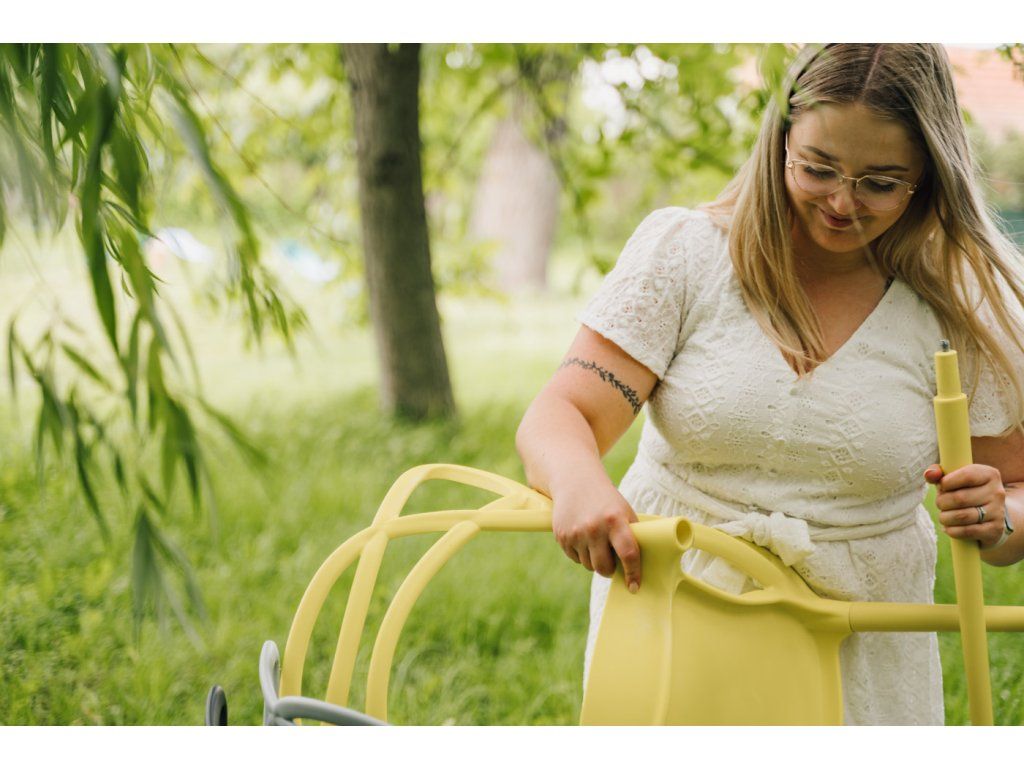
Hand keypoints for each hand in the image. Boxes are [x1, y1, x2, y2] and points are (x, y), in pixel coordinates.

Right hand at [551, 477, 642, 592]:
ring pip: (588, 565)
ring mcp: (576, 533)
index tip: (635, 587)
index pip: (628, 554)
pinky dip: (581, 554)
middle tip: (612, 564)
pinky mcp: (562, 536)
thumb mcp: (623, 512)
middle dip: (609, 570)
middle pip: (604, 567)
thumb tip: (637, 567)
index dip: (633, 573)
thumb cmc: (606, 501)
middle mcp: (594, 528)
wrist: (575, 481)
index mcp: (615, 520)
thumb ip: (631, 536)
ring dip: (594, 561)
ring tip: (596, 543)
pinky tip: (583, 537)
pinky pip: (575, 558)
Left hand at [924, 463, 1006, 548]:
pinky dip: (952, 530)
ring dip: (945, 517)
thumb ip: (939, 474)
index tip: (941, 487)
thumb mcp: (954, 479)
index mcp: (989, 475)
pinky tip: (949, 527)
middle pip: (960, 498)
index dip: (947, 482)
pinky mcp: (995, 530)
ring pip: (963, 516)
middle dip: (942, 502)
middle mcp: (997, 492)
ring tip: (943, 516)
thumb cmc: (965, 492)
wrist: (989, 516)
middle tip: (940, 504)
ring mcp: (998, 512)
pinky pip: (968, 531)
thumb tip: (929, 474)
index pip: (967, 476)